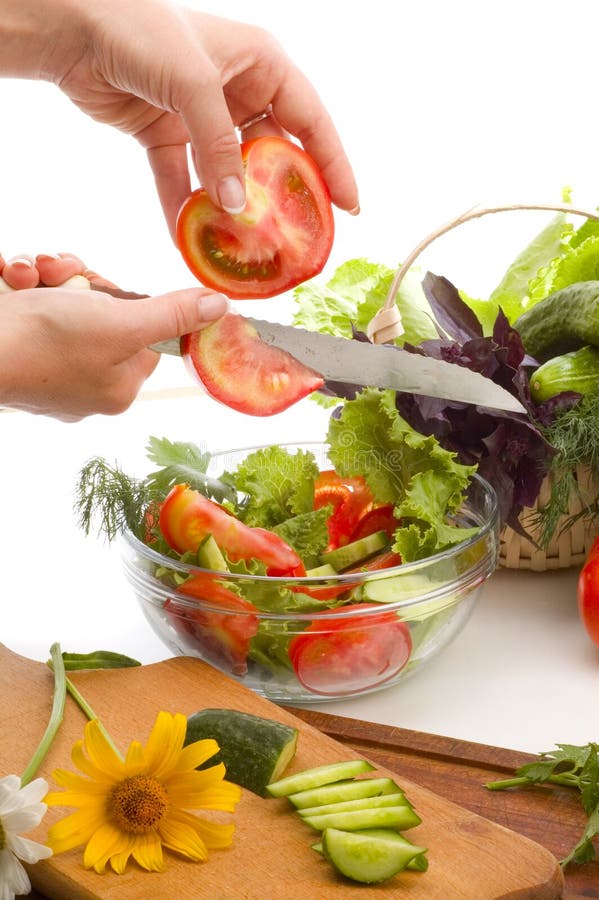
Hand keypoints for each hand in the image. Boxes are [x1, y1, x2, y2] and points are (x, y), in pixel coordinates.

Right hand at [0, 253, 227, 420]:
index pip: (145, 332)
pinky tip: (14, 279)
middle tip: (63, 277)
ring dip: (51, 278)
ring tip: (31, 277)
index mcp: (120, 387)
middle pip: (106, 313)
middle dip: (82, 283)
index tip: (103, 288)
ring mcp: (52, 369)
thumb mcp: (121, 322)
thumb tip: (219, 308)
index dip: (125, 299)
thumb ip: (171, 315)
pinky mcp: (22, 349)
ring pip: (68, 303)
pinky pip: (36, 306)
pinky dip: (26, 285)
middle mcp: (88, 383)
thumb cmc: (44, 343)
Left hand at [7, 0, 358, 237]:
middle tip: (297, 235)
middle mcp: (236, 89)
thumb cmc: (142, 29)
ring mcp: (200, 114)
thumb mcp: (196, 84)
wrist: (72, 25)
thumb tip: (238, 207)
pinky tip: (190, 239)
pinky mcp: (164, 132)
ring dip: (231, 208)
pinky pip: (182, 178)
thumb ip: (221, 148)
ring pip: (226, 171)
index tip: (349, 207)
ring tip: (246, 247)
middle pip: (271, 152)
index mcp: (261, 64)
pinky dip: (184, 206)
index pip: (311, 120)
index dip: (333, 164)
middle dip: (281, 195)